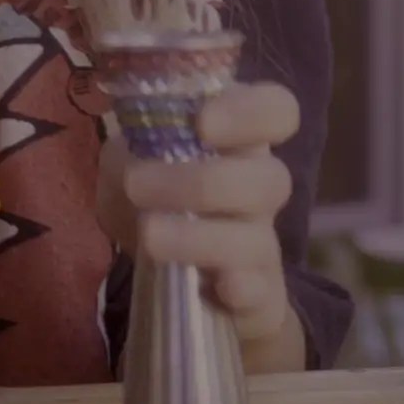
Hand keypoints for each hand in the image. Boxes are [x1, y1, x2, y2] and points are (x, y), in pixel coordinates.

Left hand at [97, 81, 307, 374]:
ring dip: (199, 235)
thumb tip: (134, 161)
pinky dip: (240, 286)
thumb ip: (126, 155)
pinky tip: (214, 285)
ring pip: (258, 236)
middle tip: (137, 185)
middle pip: (272, 177)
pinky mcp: (257, 293)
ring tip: (148, 234)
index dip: (249, 112)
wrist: (184, 282)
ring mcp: (261, 242)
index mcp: (239, 142)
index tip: (202, 123)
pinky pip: (261, 289)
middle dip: (202, 182)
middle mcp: (260, 188)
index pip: (277, 110)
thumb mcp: (127, 168)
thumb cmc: (159, 203)